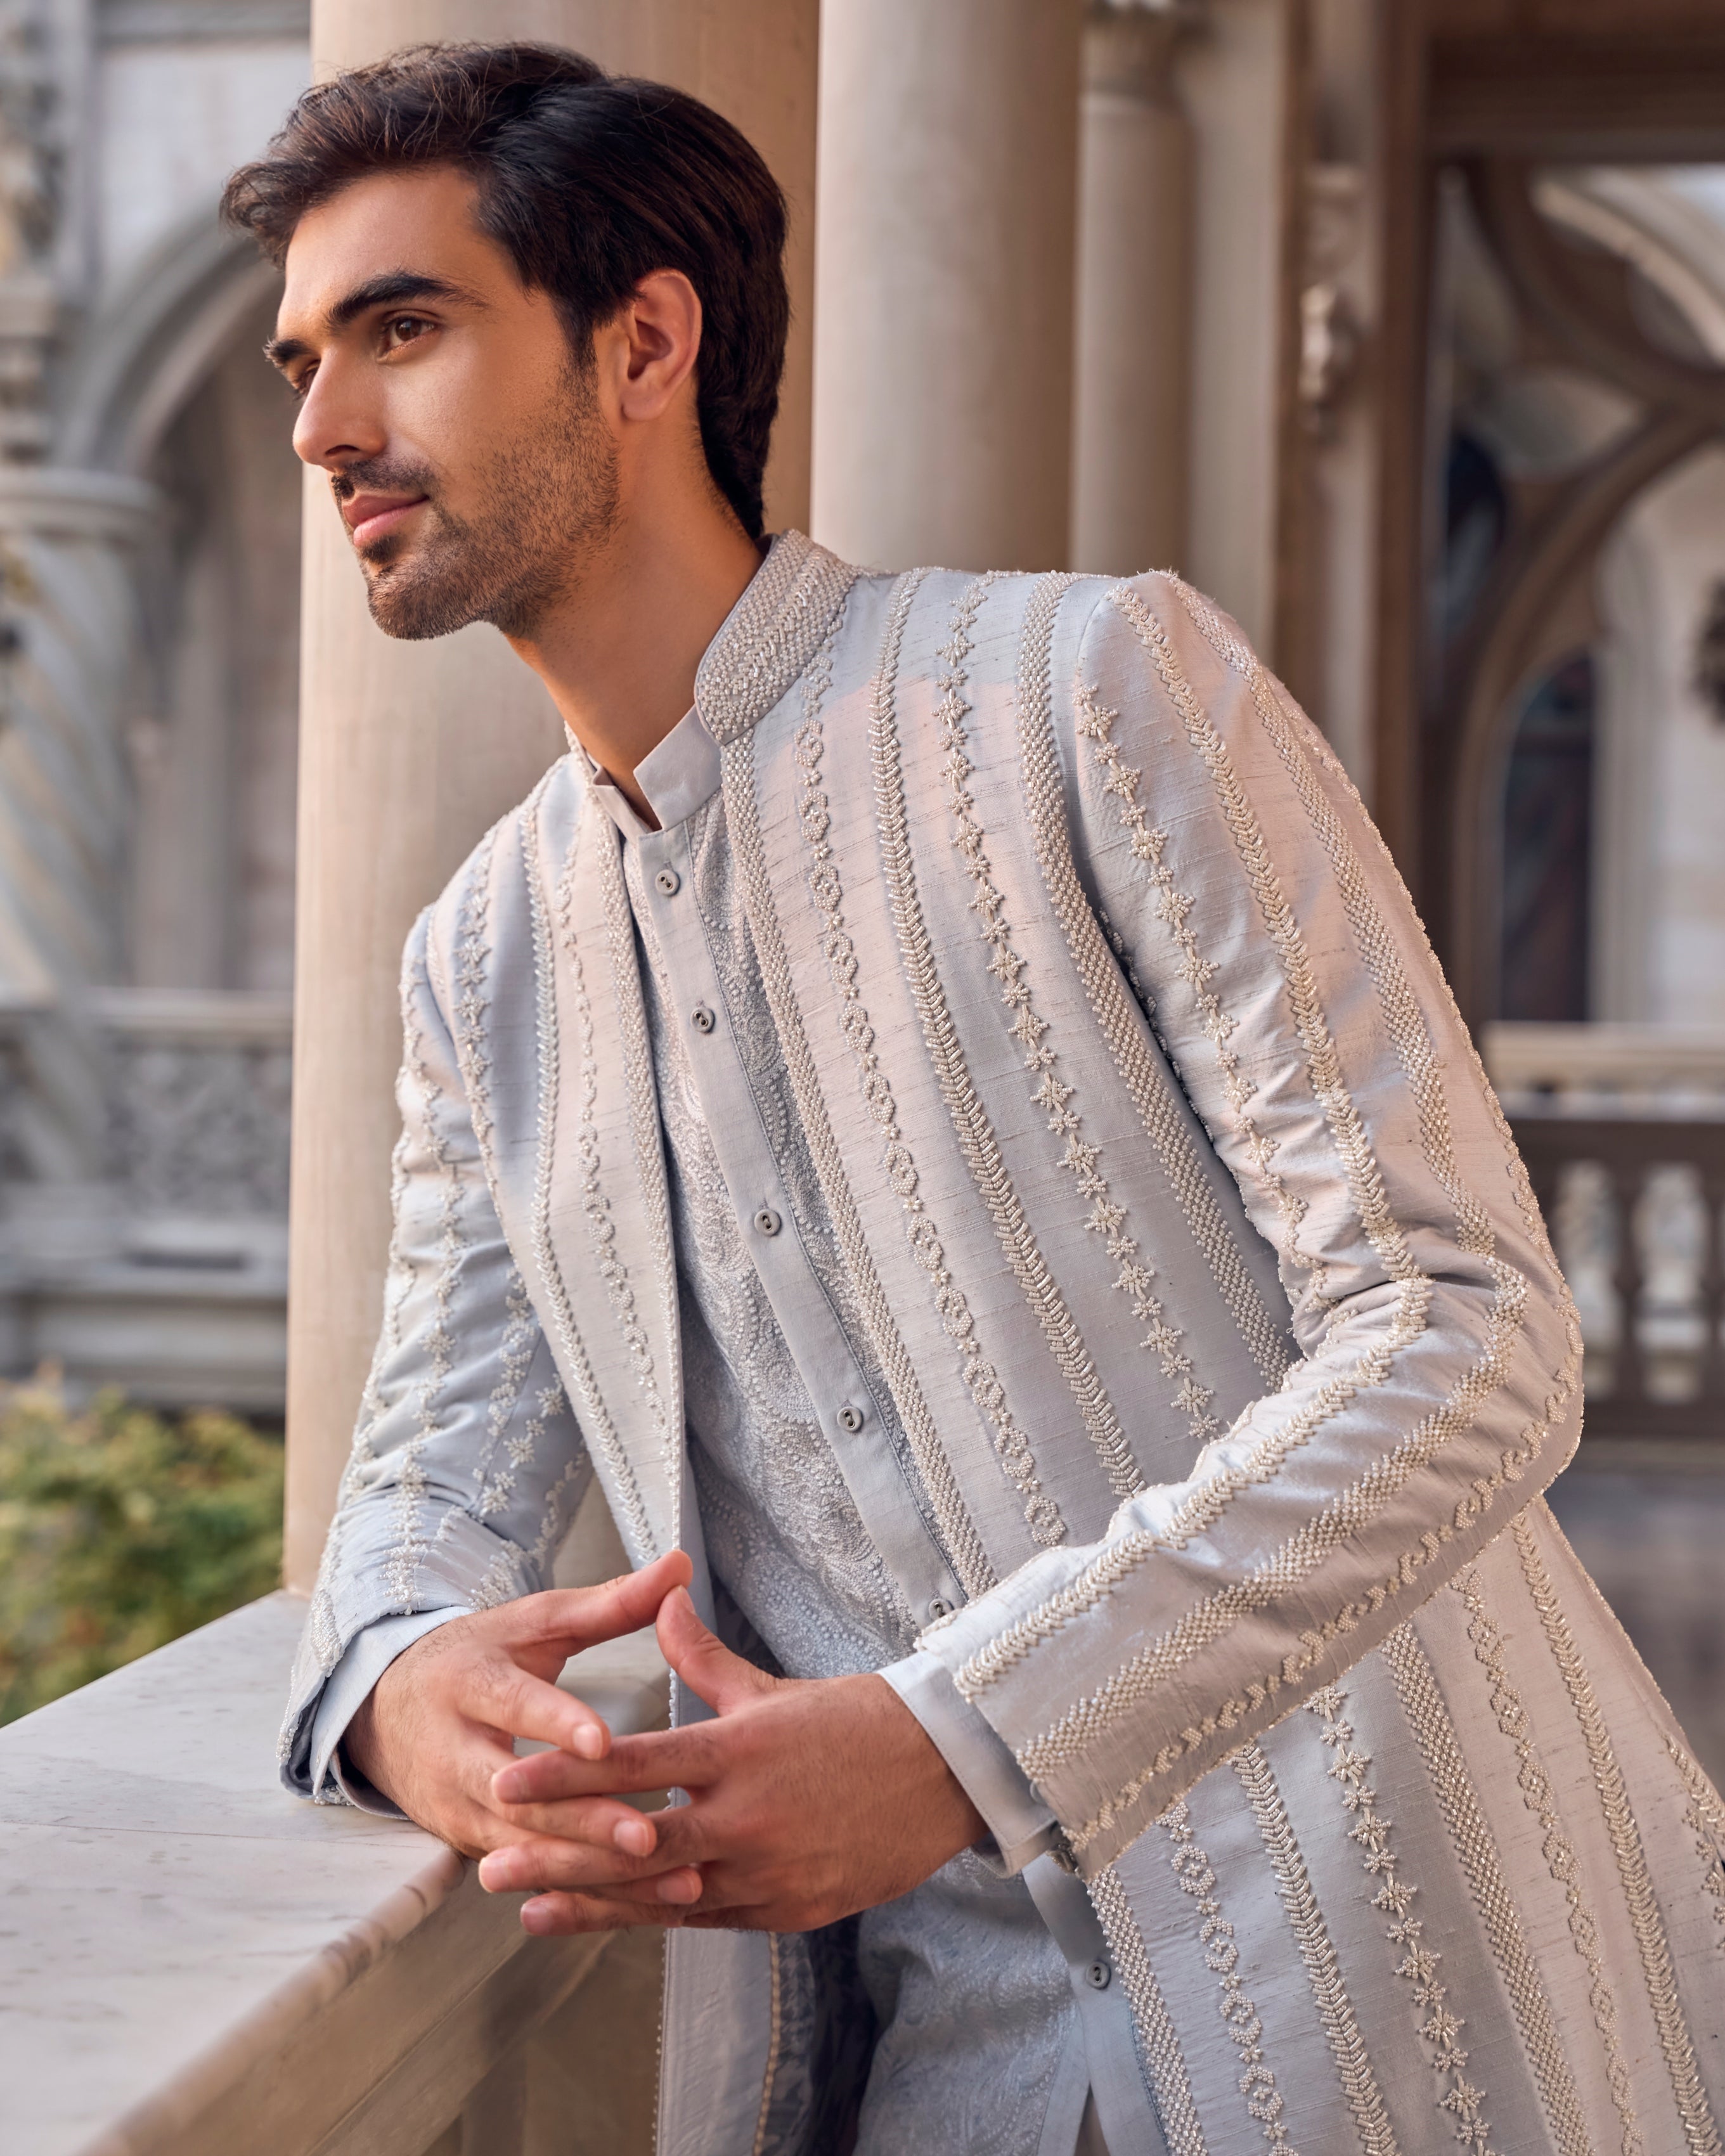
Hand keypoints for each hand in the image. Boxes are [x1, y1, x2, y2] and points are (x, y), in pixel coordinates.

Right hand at [343, 1549, 700, 1899]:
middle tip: (649, 1836)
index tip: (604, 1744)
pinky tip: (638, 1901)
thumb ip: (611, 1602)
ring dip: (593, 1868)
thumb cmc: (481, 1657)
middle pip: (520, 1793)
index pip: (514, 1704)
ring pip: (526, 1845)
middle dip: (585, 1819)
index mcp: (470, 1683)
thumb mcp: (536, 1623)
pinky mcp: (468, 1844)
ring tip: (666, 1877)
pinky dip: (581, 1890)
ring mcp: (456, 1807)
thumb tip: (681, 1563)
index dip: (556, 1724)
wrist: (386, 1710)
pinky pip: (528, 1872)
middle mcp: (456, 1751)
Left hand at [476, 1585, 986, 1933]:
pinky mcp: (786, 1909)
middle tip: (490, 1868)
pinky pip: (706, 1919)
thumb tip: (660, 1599)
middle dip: (557, 1859)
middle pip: (634, 1844)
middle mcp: (746, 1816)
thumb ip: (703, 1657)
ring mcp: (767, 1871)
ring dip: (592, 1906)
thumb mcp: (772, 1687)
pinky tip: (606, 1924)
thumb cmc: (854, 1721)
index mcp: (739, 1748)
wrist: (944, 1774)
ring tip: (528, 1913)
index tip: (507, 1782)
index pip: (635, 1764)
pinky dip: (653, 1921)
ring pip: (664, 1895)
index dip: (566, 1776)